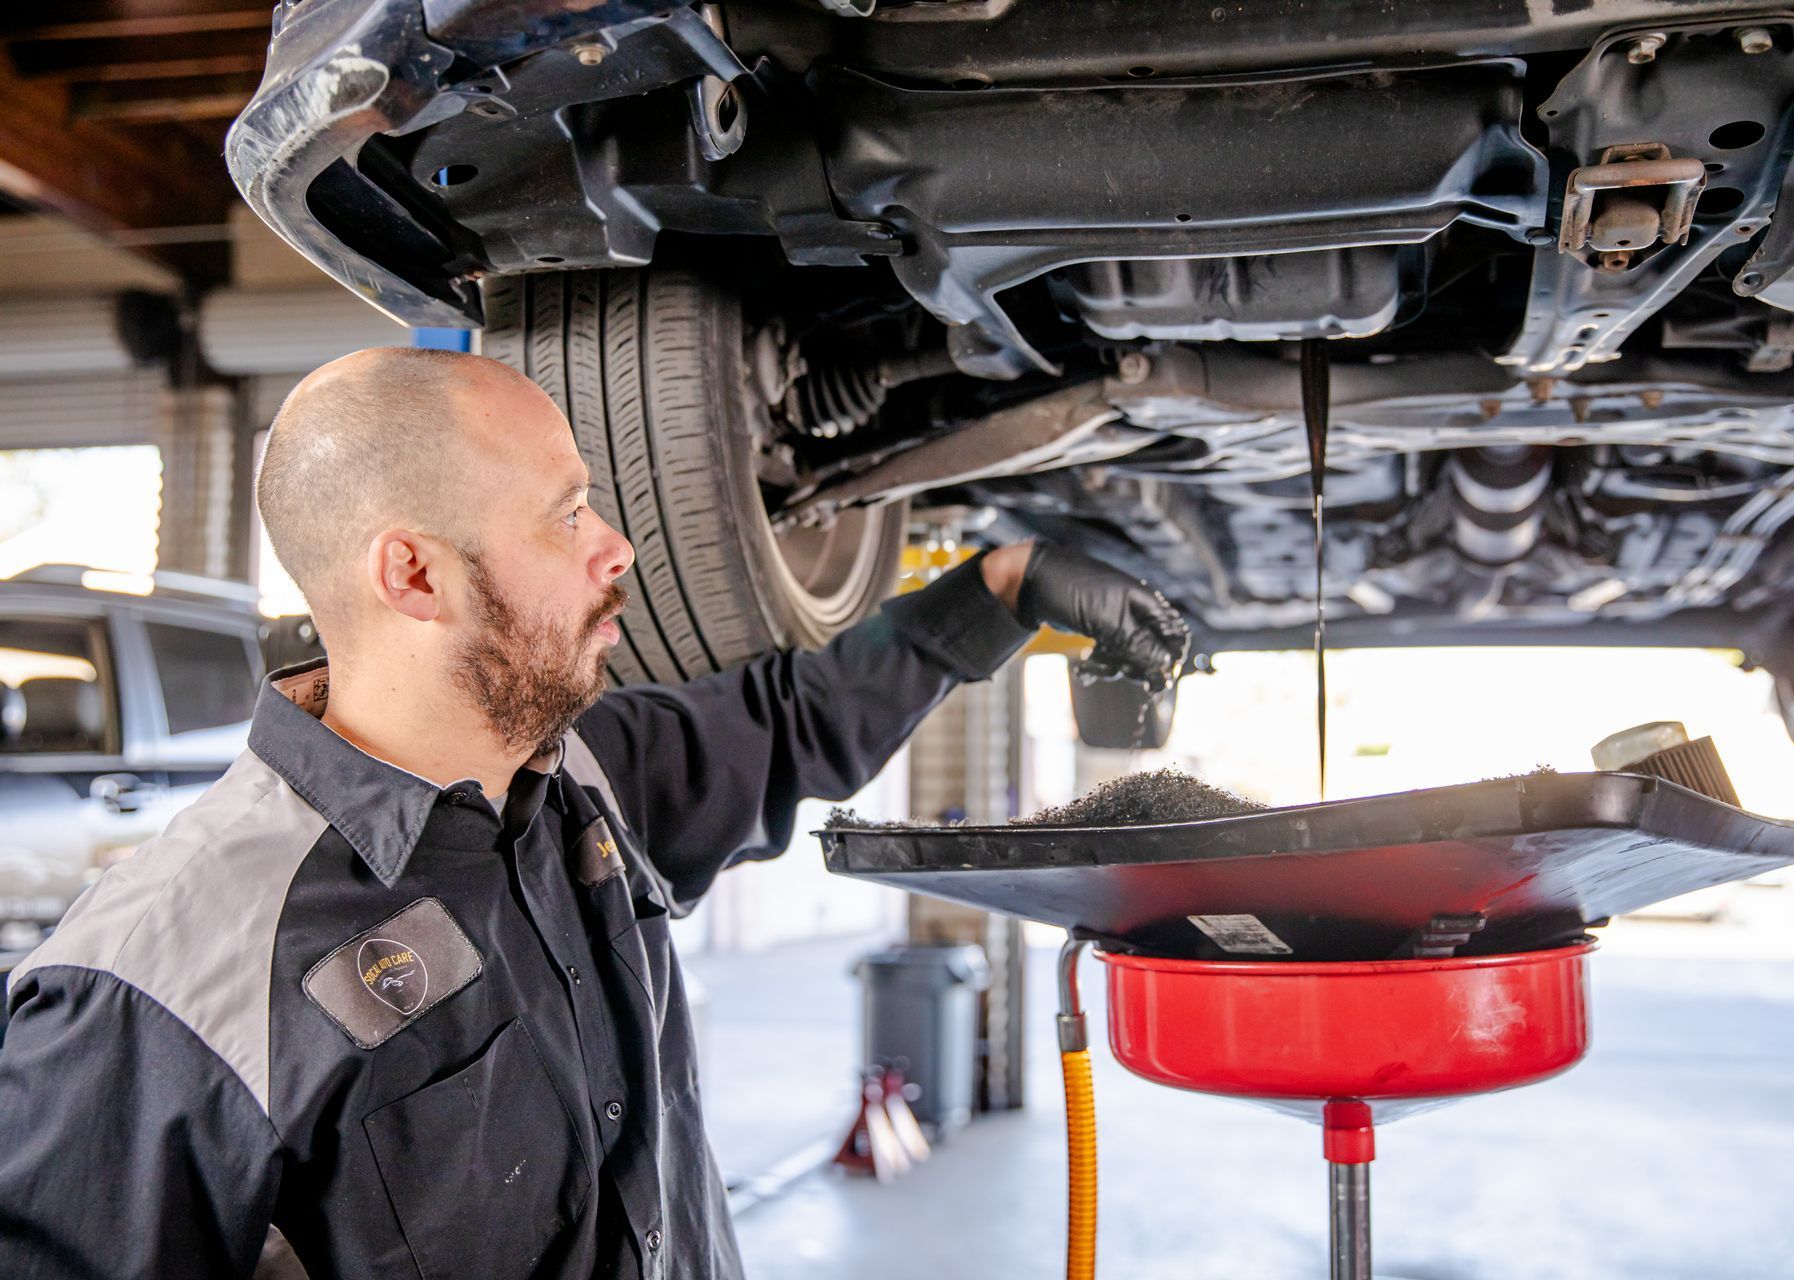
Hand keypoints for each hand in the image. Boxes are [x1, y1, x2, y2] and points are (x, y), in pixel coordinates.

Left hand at [1009, 543, 1190, 689]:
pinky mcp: (1100, 630)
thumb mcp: (1107, 619)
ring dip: (1112, 668)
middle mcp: (1136, 612)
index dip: (1170, 660)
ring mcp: (1117, 622)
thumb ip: (1138, 642)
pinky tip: (1081, 670)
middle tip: (1120, 675)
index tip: (1156, 681)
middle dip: (1137, 668)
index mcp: (1146, 603)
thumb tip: (1166, 664)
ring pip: (1129, 657)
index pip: (1174, 636)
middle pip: (1153, 651)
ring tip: (1088, 667)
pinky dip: (1098, 666)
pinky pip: (1109, 656)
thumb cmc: (1072, 590)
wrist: (1032, 582)